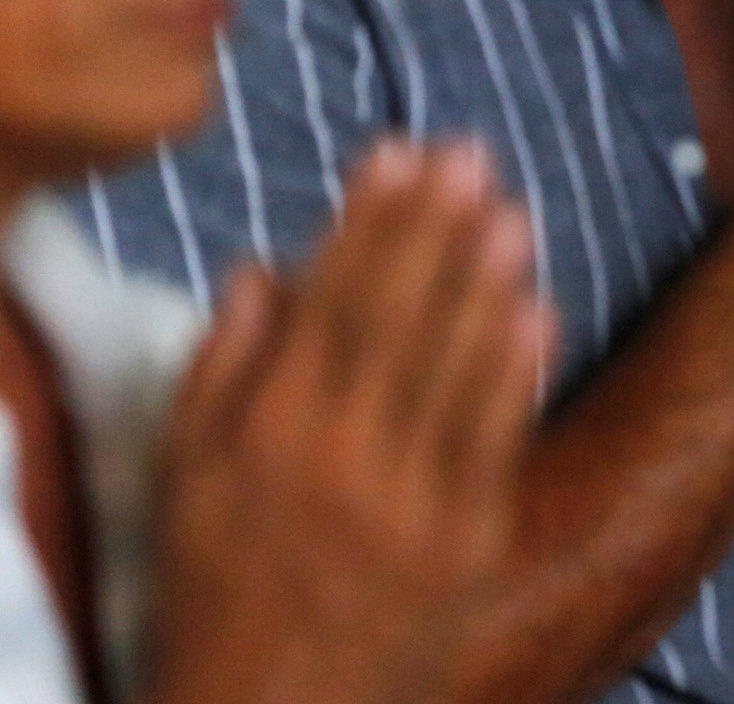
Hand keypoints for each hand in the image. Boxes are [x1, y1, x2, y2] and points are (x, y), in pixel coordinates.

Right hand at [146, 142, 551, 703]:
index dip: (368, 221)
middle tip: (469, 153)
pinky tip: (540, 309)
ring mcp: (414, 505)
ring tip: (510, 210)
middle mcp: (344, 462)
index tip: (396, 152)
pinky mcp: (470, 545)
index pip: (331, 301)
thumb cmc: (217, 589)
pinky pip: (500, 442)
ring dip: (488, 283)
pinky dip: (521, 373)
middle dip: (436, 229)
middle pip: (400, 321)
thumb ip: (220, 368)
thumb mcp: (184, 481)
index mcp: (270, 437)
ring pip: (457, 371)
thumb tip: (261, 266)